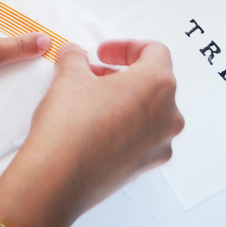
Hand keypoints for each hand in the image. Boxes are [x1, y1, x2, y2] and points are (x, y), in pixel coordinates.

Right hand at [0, 40, 183, 226]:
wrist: (57, 180)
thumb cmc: (69, 127)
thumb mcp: (68, 76)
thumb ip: (75, 57)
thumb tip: (74, 54)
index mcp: (157, 85)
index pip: (155, 51)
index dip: (125, 46)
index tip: (102, 53)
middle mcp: (168, 115)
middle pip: (154, 81)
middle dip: (122, 73)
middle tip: (93, 74)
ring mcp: (160, 144)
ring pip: (149, 110)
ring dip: (123, 99)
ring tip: (90, 100)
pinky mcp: (145, 166)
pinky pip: (141, 136)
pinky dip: (123, 124)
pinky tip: (94, 126)